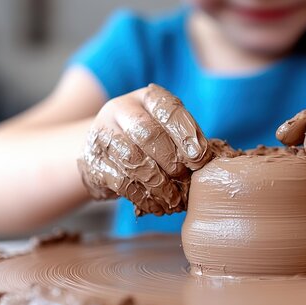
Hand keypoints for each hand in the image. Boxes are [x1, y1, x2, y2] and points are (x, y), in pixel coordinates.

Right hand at [78, 84, 211, 215]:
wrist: (104, 152)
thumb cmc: (148, 142)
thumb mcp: (167, 130)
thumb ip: (186, 140)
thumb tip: (211, 162)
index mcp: (147, 98)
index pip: (167, 108)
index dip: (185, 133)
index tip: (200, 157)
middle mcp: (121, 110)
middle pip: (146, 132)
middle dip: (171, 159)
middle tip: (185, 177)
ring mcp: (103, 134)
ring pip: (132, 158)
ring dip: (158, 182)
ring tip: (174, 198)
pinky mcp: (94, 161)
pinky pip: (120, 180)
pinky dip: (142, 196)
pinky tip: (157, 205)